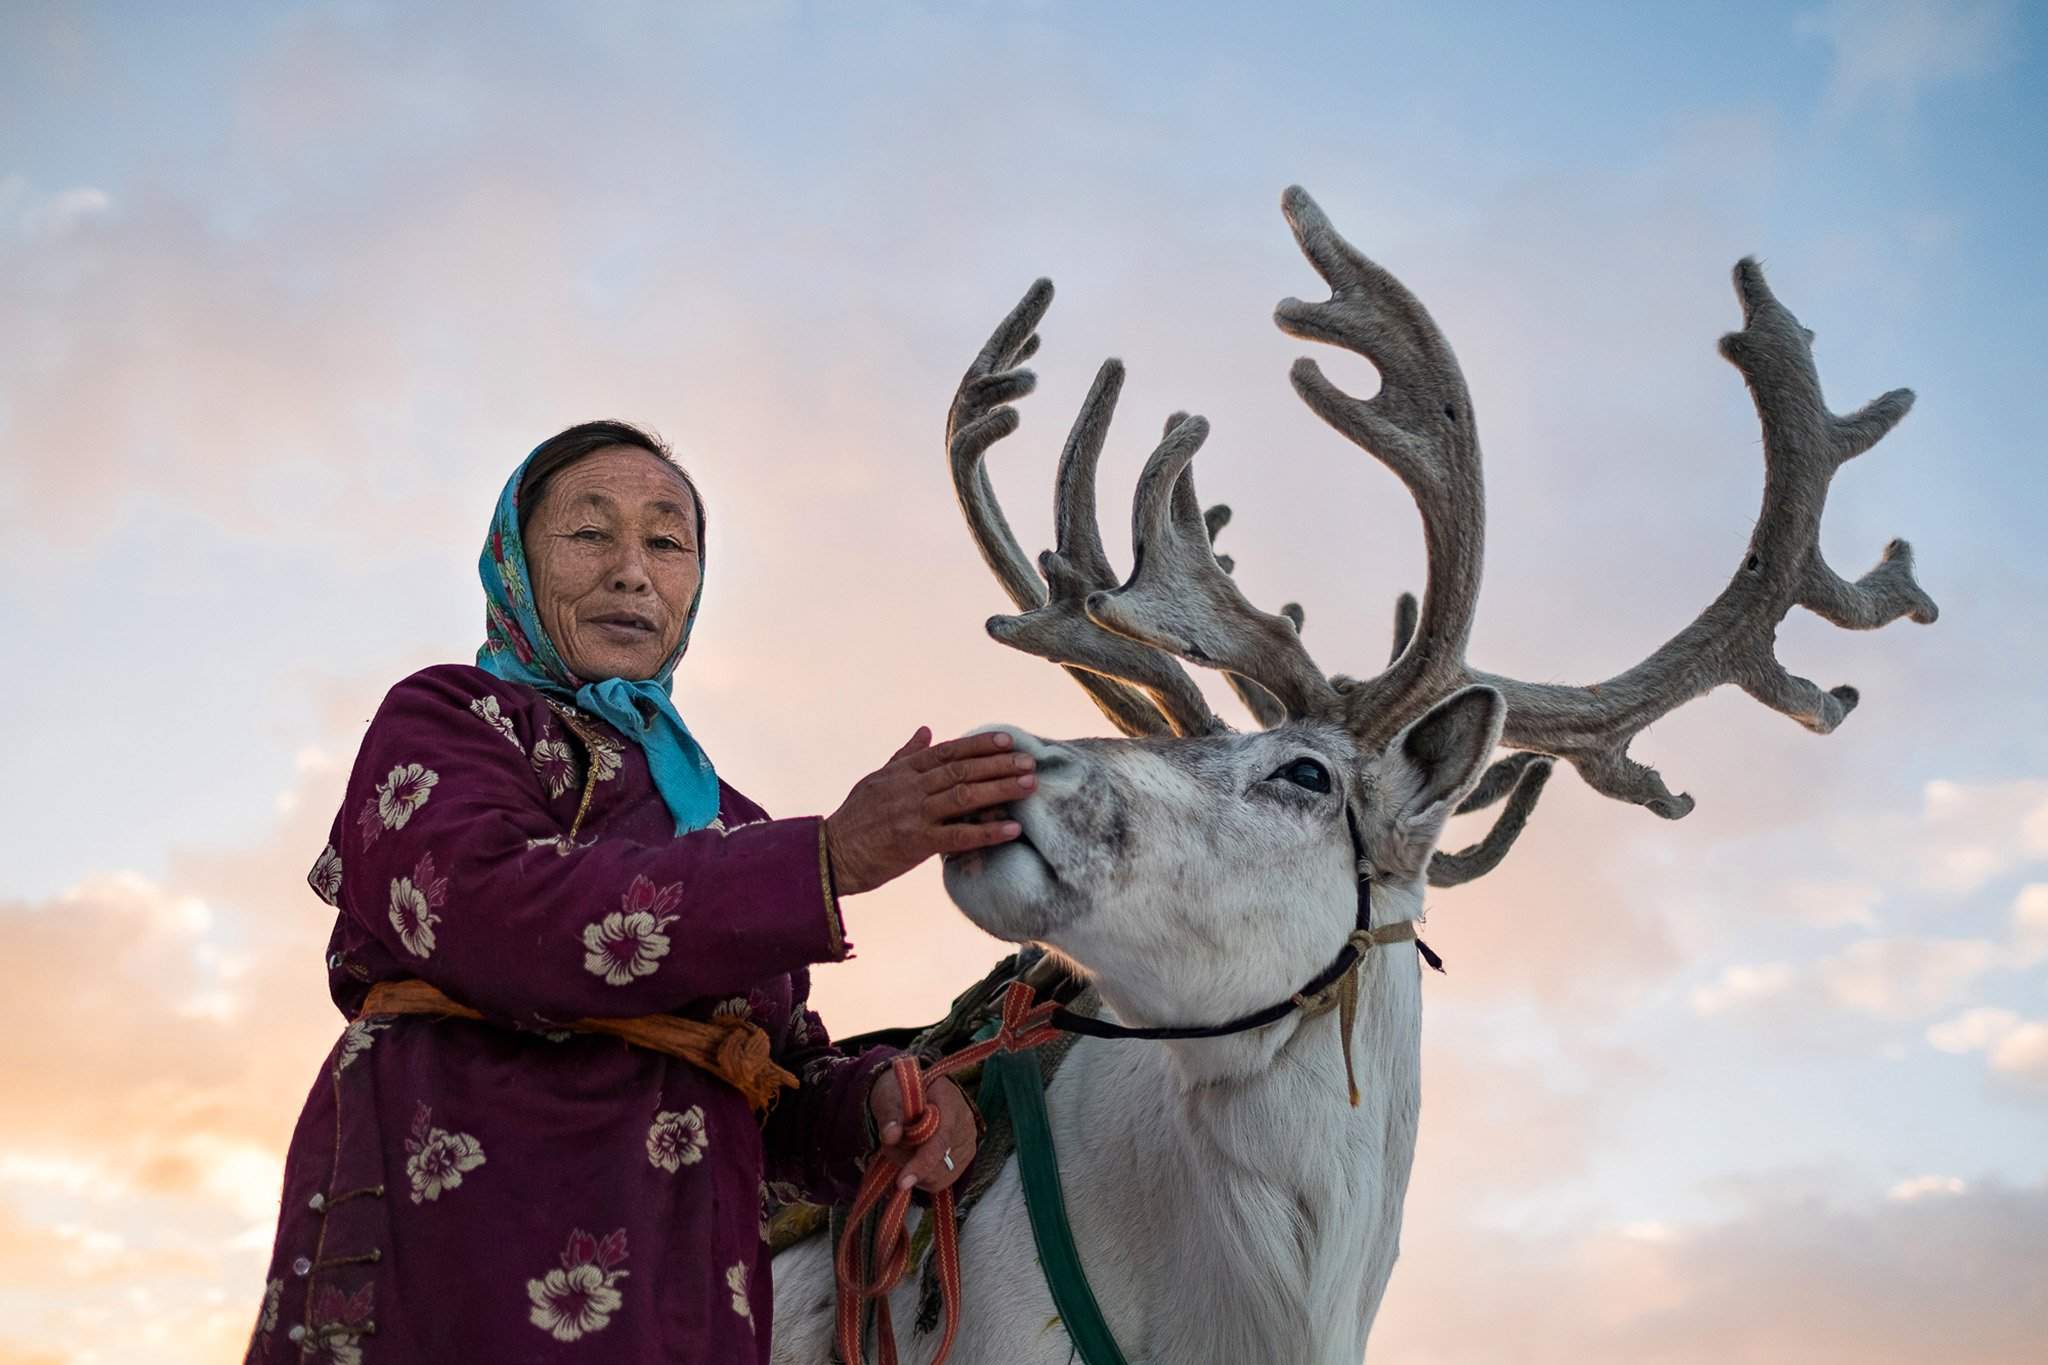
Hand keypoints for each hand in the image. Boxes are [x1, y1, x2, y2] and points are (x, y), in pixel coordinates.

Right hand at [824, 728, 1032, 895]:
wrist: (831, 854)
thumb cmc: (855, 818)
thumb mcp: (877, 779)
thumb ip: (905, 756)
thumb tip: (926, 730)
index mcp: (903, 772)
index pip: (948, 752)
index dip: (979, 745)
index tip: (1007, 741)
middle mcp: (910, 788)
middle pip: (961, 770)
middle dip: (998, 764)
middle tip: (1030, 762)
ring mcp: (913, 815)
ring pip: (964, 797)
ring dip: (1000, 790)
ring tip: (1029, 785)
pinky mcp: (915, 843)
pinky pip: (958, 836)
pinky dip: (987, 832)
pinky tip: (1012, 829)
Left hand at [868, 1072, 977, 1192]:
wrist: (914, 1092)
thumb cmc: (901, 1092)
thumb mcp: (888, 1095)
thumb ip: (889, 1114)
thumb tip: (891, 1136)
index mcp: (949, 1099)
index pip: (942, 1138)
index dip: (923, 1162)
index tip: (902, 1181)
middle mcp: (966, 1122)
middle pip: (939, 1162)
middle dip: (907, 1161)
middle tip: (889, 1143)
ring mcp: (968, 1142)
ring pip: (939, 1176)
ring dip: (912, 1169)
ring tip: (901, 1148)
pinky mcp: (965, 1158)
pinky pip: (940, 1181)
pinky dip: (920, 1176)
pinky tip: (912, 1157)